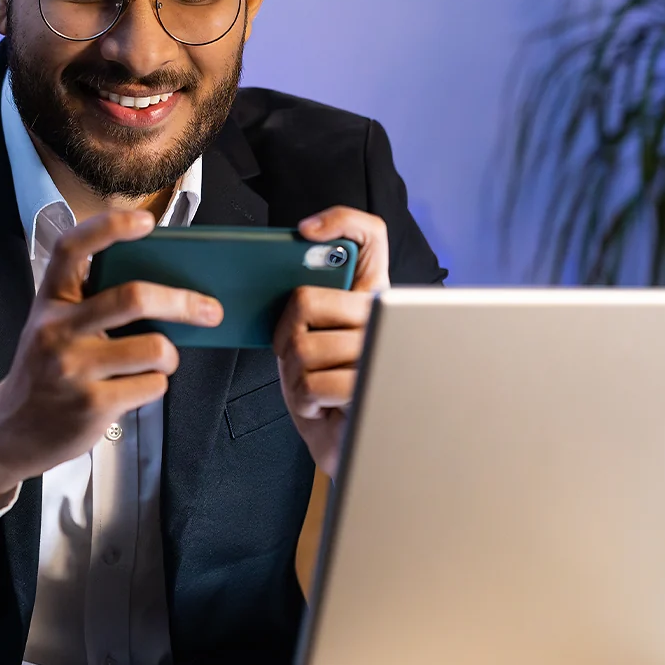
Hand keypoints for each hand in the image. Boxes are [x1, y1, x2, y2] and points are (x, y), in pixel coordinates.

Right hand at [0, 210, 223, 507]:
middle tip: (209, 310)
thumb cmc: (46, 371)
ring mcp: (73, 368)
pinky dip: (155, 385)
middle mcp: (57, 329)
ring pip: (155, 348)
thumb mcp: (54, 326)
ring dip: (169, 356)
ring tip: (160, 361)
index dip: (110, 226)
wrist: (12, 430)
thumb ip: (91, 303)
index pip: (72, 248)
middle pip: (133, 298)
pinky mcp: (91, 404)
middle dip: (182, 302)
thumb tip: (163, 287)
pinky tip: (135, 388)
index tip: (146, 221)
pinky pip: (152, 386)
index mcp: (50, 301)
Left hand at [274, 207, 389, 474]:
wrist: (348, 443)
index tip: (305, 232)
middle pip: (305, 298)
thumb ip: (307, 310)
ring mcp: (381, 347)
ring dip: (294, 378)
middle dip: (283, 335)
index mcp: (370, 295)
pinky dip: (305, 401)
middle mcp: (381, 315)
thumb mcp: (312, 341)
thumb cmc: (327, 391)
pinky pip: (312, 383)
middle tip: (294, 356)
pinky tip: (323, 406)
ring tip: (313, 388)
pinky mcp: (374, 384)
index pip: (370, 235)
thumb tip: (283, 290)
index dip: (339, 221)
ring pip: (302, 347)